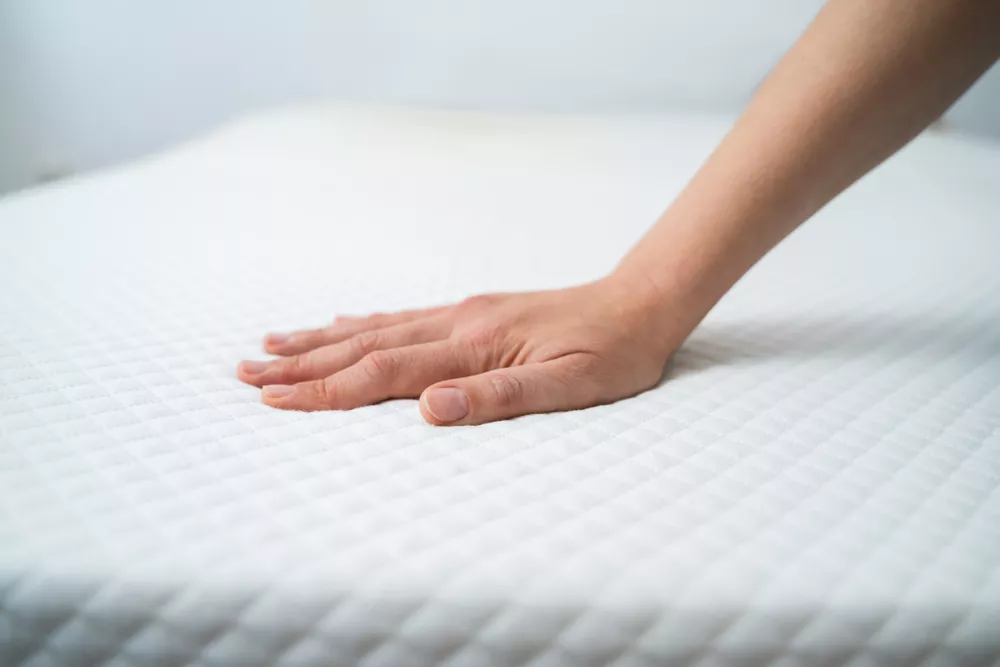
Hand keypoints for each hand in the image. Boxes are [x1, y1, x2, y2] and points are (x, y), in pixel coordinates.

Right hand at [237, 276, 678, 424]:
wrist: (638, 303)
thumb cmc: (611, 352)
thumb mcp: (570, 385)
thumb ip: (500, 397)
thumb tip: (431, 409)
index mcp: (473, 345)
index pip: (383, 374)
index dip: (326, 390)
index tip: (274, 399)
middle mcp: (456, 323)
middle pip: (363, 346)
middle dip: (302, 363)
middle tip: (246, 372)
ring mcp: (460, 313)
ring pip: (373, 328)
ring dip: (319, 340)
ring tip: (271, 344)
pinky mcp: (470, 312)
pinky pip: (400, 317)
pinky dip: (360, 324)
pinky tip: (340, 323)